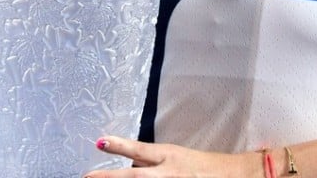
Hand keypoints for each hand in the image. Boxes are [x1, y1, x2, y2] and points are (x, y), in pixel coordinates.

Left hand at [83, 136, 259, 177]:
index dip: (119, 146)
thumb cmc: (199, 165)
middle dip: (110, 177)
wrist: (228, 176)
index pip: (140, 150)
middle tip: (88, 177)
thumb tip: (128, 159)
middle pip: (134, 176)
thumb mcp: (175, 155)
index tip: (99, 142)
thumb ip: (151, 158)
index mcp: (168, 157)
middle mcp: (168, 174)